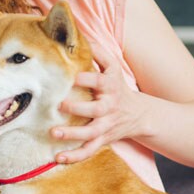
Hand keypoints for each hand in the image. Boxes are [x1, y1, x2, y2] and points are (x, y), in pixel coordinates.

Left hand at [52, 42, 144, 163]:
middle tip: (60, 105)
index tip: (73, 77)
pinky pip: (88, 151)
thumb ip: (98, 52)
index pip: (99, 82)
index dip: (87, 79)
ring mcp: (105, 127)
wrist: (139, 114)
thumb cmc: (117, 86)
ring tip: (54, 133)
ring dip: (72, 136)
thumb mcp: (113, 67)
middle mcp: (108, 108)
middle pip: (95, 111)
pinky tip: (58, 158)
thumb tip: (80, 35)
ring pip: (90, 134)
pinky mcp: (102, 140)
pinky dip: (74, 157)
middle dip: (78, 109)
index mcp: (110, 87)